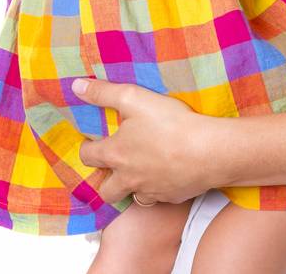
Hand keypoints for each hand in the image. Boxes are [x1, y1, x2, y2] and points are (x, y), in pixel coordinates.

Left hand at [74, 78, 224, 205]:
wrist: (209, 151)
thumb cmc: (171, 123)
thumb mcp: (134, 98)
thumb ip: (104, 93)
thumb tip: (75, 87)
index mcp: (115, 154)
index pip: (88, 156)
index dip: (88, 149)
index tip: (95, 143)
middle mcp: (127, 178)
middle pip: (105, 191)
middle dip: (106, 181)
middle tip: (117, 167)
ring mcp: (150, 191)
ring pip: (133, 197)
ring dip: (134, 188)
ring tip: (144, 174)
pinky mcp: (171, 197)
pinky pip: (161, 198)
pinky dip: (161, 189)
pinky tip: (172, 175)